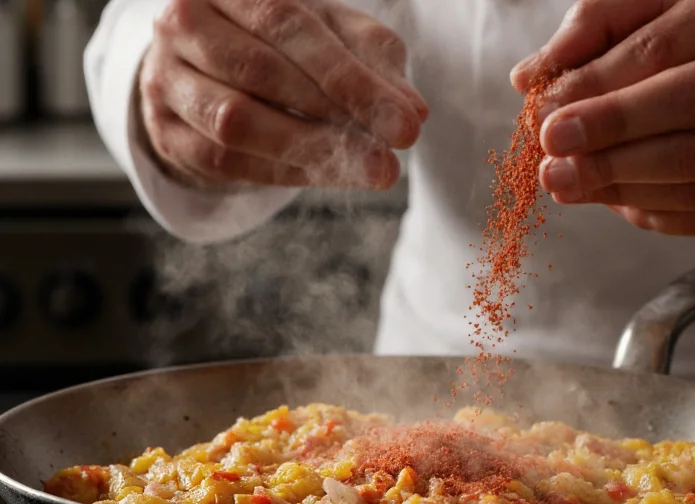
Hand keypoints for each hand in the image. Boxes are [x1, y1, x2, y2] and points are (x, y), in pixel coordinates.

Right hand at [139, 0, 427, 188]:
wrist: (209, 63)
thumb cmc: (285, 41)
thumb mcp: (334, 36)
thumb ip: (374, 62)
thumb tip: (412, 112)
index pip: (290, 26)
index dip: (351, 78)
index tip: (406, 124)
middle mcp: (185, 22)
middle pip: (261, 73)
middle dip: (336, 120)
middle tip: (392, 158)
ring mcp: (166, 78)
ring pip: (237, 122)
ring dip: (311, 151)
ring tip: (370, 171)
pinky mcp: (166, 131)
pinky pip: (226, 161)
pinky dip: (284, 171)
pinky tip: (329, 173)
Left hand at [512, 0, 694, 235]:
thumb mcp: (693, 2)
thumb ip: (609, 26)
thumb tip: (533, 74)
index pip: (661, 52)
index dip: (597, 91)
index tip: (548, 116)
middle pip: (684, 117)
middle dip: (606, 145)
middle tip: (552, 161)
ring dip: (622, 186)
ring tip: (572, 184)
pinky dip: (661, 212)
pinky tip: (622, 203)